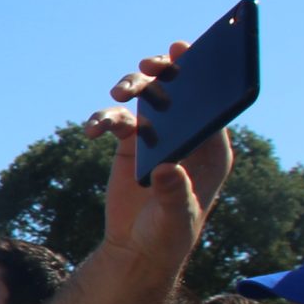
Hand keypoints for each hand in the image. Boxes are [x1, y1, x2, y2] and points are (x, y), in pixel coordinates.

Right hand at [85, 43, 236, 278]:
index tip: (185, 54)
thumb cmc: (167, 236)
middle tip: (148, 67)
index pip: (212, 105)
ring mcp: (157, 136)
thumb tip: (167, 168)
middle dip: (164, 72)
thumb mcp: (174, 218)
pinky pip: (117, 119)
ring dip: (133, 86)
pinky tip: (92, 132)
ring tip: (118, 93)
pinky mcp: (131, 143)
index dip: (202, 76)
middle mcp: (186, 135)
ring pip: (147, 96)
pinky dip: (103, 119)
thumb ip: (173, 193)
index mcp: (210, 150)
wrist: (136, 249)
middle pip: (178, 90)